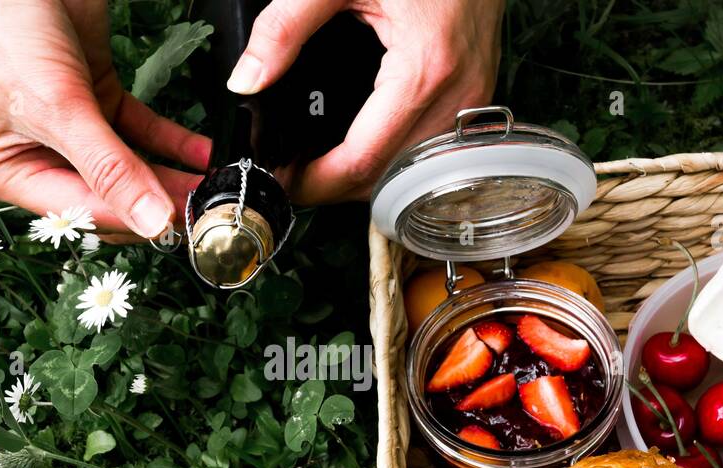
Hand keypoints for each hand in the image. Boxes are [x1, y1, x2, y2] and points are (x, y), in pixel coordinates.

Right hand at [0, 0, 210, 240]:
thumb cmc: (4, 27)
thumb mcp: (58, 107)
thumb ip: (107, 168)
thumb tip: (149, 221)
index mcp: (7, 171)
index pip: (80, 213)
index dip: (131, 220)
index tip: (179, 225)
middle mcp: (39, 155)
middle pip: (108, 196)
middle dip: (155, 202)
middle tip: (204, 210)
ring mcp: (74, 128)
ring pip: (132, 167)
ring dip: (172, 177)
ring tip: (214, 188)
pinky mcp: (100, 97)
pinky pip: (143, 131)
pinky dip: (173, 142)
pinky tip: (203, 155)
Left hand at [227, 0, 503, 203]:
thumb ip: (286, 26)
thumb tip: (248, 78)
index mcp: (425, 70)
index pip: (362, 162)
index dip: (315, 183)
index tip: (282, 181)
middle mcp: (456, 95)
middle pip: (386, 180)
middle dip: (333, 187)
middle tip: (292, 175)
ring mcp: (471, 99)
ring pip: (410, 174)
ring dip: (363, 178)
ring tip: (319, 164)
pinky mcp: (474, 95)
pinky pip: (430, 150)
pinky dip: (391, 159)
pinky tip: (361, 145)